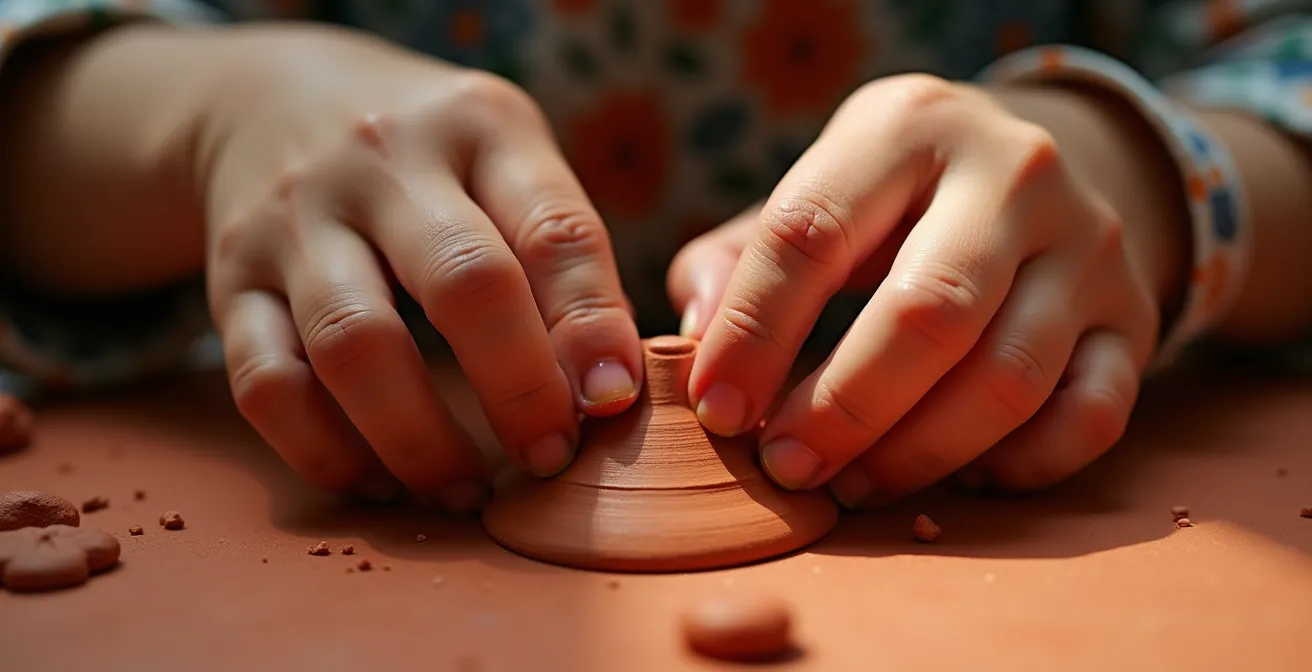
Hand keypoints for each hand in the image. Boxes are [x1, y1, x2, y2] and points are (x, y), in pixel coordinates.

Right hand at [200, 26, 641, 508]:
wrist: (269, 101)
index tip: (613, 400)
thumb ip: (562, 255)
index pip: (554, 230)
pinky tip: (378, 484)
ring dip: (420, 441)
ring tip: (466, 494)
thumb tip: (610, 387)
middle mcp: (384, 164)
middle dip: (519, 389)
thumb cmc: (430, 156)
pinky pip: (266, 383)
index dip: (592, 325)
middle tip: (550, 459)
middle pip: (463, 282)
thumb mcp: (507, 159)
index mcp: (480, 129)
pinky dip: (325, 451)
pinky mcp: (230, 280)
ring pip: (354, 344)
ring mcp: (296, 220)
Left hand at [669, 75, 1165, 506]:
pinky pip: (1091, 415)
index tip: (716, 410)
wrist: (1032, 172)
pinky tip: (959, 480)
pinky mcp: (1133, 318)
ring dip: (918, 452)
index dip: (753, 333)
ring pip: (1009, 378)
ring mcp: (1089, 246)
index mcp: (906, 127)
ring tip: (851, 484)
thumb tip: (696, 342)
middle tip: (785, 465)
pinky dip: (1021, 466)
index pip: (812, 233)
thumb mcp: (816, 192)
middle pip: (927, 314)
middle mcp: (1013, 174)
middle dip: (842, 409)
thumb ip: (739, 260)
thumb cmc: (891, 203)